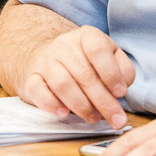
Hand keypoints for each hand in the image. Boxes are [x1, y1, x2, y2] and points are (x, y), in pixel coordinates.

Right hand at [20, 25, 135, 128]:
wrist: (52, 57)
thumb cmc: (88, 62)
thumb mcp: (111, 57)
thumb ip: (123, 70)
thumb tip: (120, 90)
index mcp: (86, 36)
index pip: (97, 49)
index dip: (111, 73)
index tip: (120, 93)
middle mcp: (64, 45)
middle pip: (83, 74)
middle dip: (103, 101)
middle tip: (115, 119)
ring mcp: (46, 60)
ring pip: (62, 84)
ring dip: (81, 105)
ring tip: (93, 117)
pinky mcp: (32, 77)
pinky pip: (37, 90)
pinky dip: (51, 104)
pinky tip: (64, 113)